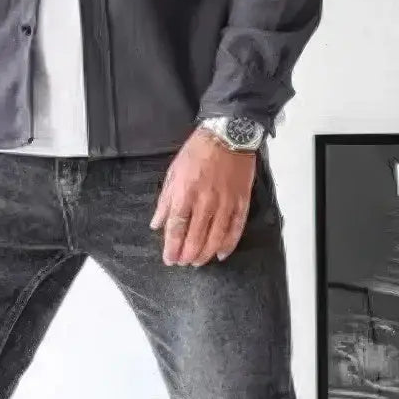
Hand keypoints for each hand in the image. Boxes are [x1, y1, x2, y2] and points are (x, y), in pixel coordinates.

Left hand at [150, 128, 256, 266]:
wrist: (227, 135)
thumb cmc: (197, 152)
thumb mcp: (173, 172)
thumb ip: (165, 201)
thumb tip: (156, 224)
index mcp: (185, 192)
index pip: (176, 227)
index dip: (172, 246)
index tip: (169, 258)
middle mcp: (205, 201)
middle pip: (195, 236)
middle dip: (187, 254)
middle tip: (182, 263)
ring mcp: (226, 202)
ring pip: (215, 237)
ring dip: (205, 253)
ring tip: (197, 262)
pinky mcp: (241, 201)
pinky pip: (236, 228)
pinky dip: (229, 244)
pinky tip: (221, 254)